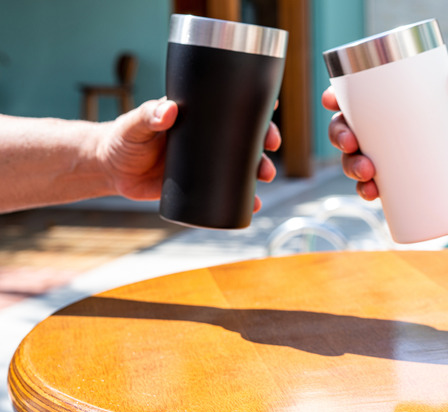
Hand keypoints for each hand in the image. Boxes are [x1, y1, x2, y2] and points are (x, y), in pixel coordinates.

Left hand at [96, 98, 280, 211]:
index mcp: (196, 119)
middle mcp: (206, 139)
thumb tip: (167, 110)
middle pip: (244, 138)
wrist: (111, 171)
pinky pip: (227, 191)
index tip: (271, 107)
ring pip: (240, 165)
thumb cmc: (121, 140)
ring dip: (259, 170)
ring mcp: (205, 163)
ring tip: (265, 177)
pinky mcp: (199, 186)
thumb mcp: (134, 125)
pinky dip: (243, 198)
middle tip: (271, 149)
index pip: (230, 108)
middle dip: (264, 143)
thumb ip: (147, 116)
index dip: (254, 108)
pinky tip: (254, 203)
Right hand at [322, 68, 447, 202]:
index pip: (358, 99)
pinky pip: (374, 188)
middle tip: (351, 144)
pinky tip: (370, 193)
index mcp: (396, 106)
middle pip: (349, 131)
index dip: (336, 98)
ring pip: (356, 161)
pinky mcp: (404, 185)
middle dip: (338, 136)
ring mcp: (394, 160)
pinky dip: (367, 192)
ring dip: (350, 167)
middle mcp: (389, 133)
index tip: (332, 101)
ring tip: (366, 173)